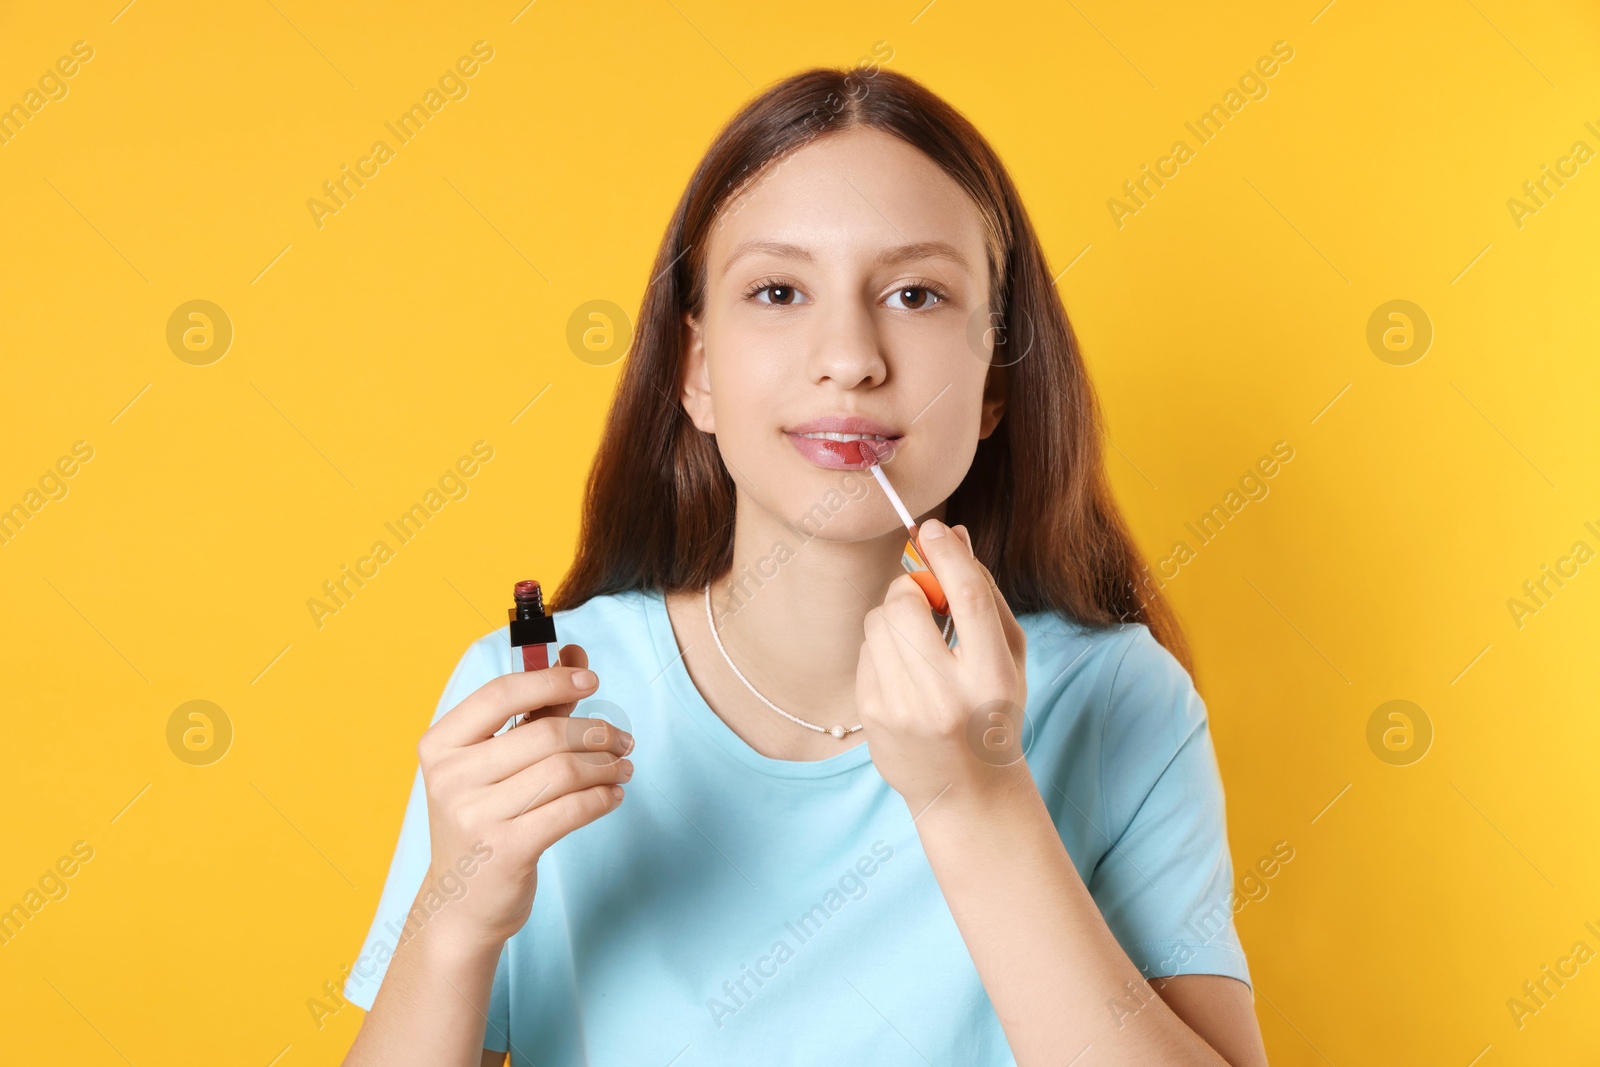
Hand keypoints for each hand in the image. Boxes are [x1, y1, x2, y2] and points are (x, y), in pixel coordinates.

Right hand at [414, 643, 633, 948]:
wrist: (462, 903)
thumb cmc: (485, 819)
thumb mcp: (495, 762)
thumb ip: (535, 707)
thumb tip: (574, 652)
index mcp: (441, 745)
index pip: (501, 694)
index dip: (553, 680)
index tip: (592, 680)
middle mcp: (451, 779)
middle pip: (544, 734)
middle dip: (595, 731)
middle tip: (622, 739)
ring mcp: (474, 817)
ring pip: (564, 771)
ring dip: (606, 764)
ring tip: (623, 766)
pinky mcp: (505, 851)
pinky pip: (571, 810)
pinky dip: (602, 797)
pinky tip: (613, 795)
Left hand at [856, 521, 1029, 816]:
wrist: (967, 789)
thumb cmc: (992, 710)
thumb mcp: (1006, 657)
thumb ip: (982, 594)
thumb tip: (952, 533)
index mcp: (992, 677)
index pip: (967, 597)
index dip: (947, 554)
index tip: (933, 529)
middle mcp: (947, 695)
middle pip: (908, 602)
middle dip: (910, 588)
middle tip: (924, 601)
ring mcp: (904, 708)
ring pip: (878, 621)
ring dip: (894, 618)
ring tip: (917, 646)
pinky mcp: (873, 715)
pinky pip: (865, 649)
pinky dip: (881, 647)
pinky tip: (902, 674)